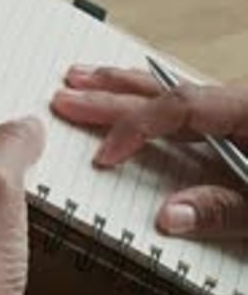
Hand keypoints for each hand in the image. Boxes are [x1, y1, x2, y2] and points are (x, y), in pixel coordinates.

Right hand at [52, 64, 247, 240]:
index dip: (136, 127)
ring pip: (170, 88)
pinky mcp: (235, 119)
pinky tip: (130, 90)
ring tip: (84, 78)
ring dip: (123, 87)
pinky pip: (182, 101)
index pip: (179, 107)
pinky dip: (148, 97)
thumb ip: (222, 210)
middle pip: (164, 92)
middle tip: (66, 98)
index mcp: (247, 109)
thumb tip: (168, 217)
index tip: (106, 154)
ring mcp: (235, 107)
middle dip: (111, 96)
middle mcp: (237, 100)